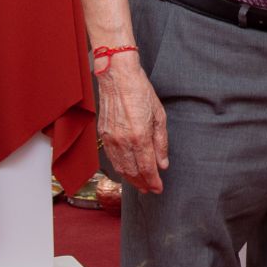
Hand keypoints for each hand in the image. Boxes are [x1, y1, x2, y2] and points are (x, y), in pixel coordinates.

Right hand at [96, 58, 168, 193]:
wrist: (117, 77)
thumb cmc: (140, 92)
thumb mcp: (159, 116)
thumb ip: (161, 143)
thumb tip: (163, 163)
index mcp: (140, 137)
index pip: (147, 168)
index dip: (154, 182)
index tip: (159, 188)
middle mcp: (123, 142)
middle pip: (133, 172)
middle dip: (143, 184)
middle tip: (151, 189)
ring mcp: (111, 139)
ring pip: (121, 168)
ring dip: (131, 179)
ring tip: (140, 184)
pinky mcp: (103, 135)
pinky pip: (111, 158)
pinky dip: (120, 168)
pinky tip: (127, 170)